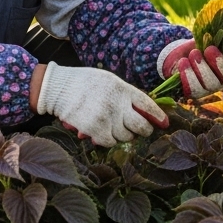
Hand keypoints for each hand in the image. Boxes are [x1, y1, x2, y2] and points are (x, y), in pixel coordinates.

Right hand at [35, 62, 167, 146]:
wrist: (58, 88)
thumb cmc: (84, 82)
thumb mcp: (109, 80)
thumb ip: (125, 94)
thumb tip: (142, 110)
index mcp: (123, 89)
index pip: (147, 105)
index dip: (158, 116)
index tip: (164, 123)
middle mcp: (117, 104)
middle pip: (141, 126)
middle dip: (144, 130)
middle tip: (141, 131)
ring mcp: (106, 118)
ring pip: (125, 136)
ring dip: (122, 134)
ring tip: (113, 126)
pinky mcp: (94, 130)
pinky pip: (109, 142)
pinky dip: (107, 140)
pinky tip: (102, 132)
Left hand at [160, 39, 222, 98]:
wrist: (180, 55)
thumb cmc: (199, 44)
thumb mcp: (209, 37)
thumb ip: (218, 36)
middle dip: (218, 62)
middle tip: (209, 49)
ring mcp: (209, 88)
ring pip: (210, 84)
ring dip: (201, 66)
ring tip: (193, 53)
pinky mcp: (193, 93)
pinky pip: (193, 89)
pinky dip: (187, 74)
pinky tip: (183, 61)